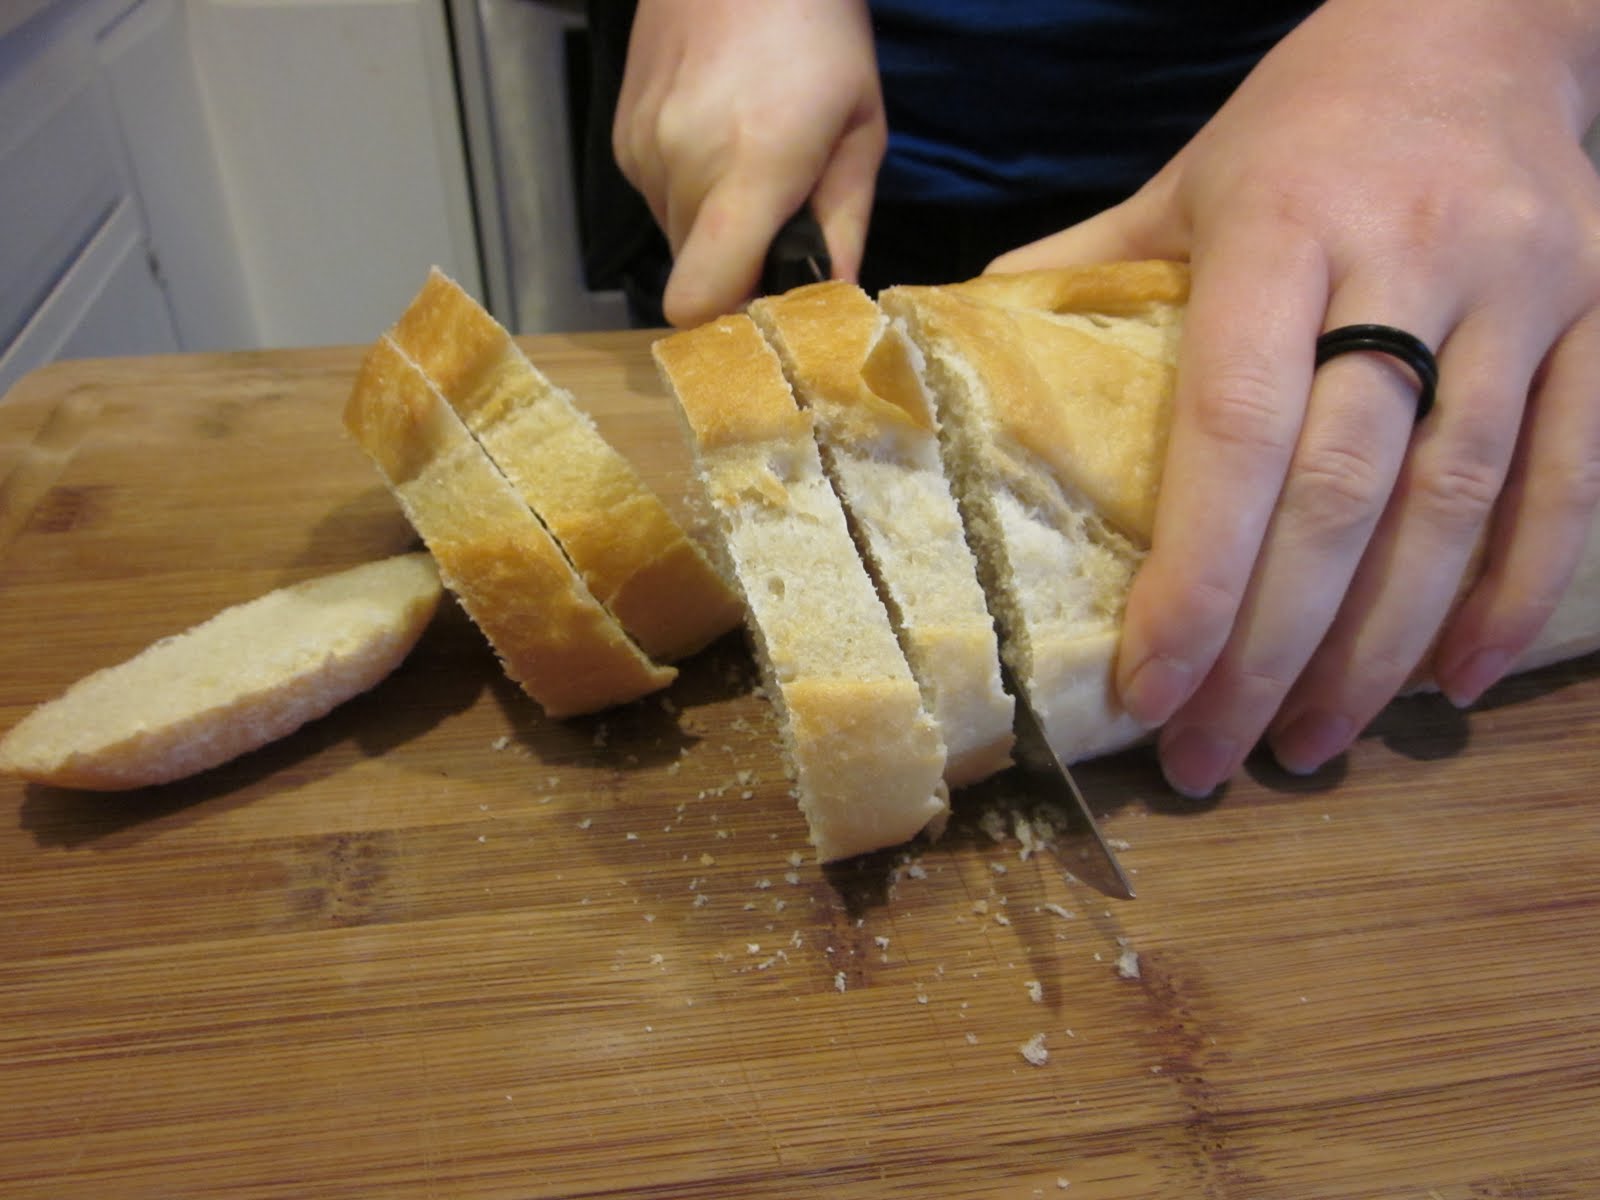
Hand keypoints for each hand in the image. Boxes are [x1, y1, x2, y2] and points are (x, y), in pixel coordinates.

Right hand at [612, 0, 885, 325]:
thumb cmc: (819, 34)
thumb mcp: (861, 129)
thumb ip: (844, 224)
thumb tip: (833, 300)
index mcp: (752, 169)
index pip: (699, 299)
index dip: (730, 318)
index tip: (768, 302)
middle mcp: (683, 167)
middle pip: (695, 277)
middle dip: (736, 268)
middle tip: (778, 225)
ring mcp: (642, 152)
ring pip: (676, 239)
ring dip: (713, 229)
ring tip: (750, 167)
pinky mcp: (620, 141)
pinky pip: (659, 201)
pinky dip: (690, 193)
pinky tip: (717, 141)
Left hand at [991, 0, 1599, 795]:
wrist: (1488, 19)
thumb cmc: (1309, 122)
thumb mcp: (1186, 178)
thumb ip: (1087, 269)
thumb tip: (968, 348)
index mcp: (1282, 230)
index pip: (1232, 429)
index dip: (1194, 576)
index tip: (1149, 687)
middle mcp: (1408, 262)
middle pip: (1341, 493)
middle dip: (1272, 649)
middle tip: (1216, 755)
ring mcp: (1525, 291)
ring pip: (1455, 504)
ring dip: (1379, 648)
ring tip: (1312, 744)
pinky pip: (1575, 477)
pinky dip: (1515, 591)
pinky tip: (1454, 678)